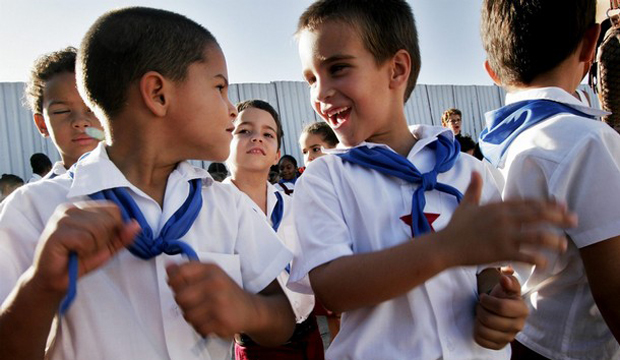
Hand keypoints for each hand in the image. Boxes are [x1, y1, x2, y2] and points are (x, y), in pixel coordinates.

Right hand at [32, 201, 138, 295]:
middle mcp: (71, 209)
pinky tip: (73, 254)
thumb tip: (137, 225)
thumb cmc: (79, 261)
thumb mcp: (107, 248)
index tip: (100, 242)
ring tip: (80, 252)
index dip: (115, 229)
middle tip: (87, 250)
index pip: (113, 209)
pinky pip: (85, 239)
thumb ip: (122, 237)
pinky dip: (84, 251)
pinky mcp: (56, 232)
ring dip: (94, 247)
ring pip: (98, 228)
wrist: (55, 280)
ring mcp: (62, 219)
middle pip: (108, 218)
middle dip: (104, 240)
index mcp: (83, 209)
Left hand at [166, 262, 257, 338]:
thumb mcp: (211, 274)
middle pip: (180, 297)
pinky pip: (199, 328)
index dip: (174, 281)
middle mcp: (216, 284)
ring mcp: (220, 304)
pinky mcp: (223, 322)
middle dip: (184, 303)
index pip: (180, 273)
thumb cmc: (225, 291)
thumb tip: (168, 266)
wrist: (250, 309)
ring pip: (188, 315)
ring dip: (193, 317)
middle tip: (194, 302)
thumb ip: (189, 269)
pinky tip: (211, 321)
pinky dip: (202, 327)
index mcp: (211, 270)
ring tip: (204, 312)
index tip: (180, 285)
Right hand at [442, 172, 575, 267]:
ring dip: (554, 240)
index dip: (548, 204)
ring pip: (537, 235)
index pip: (529, 202)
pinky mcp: (501, 252)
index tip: (562, 206)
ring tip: (563, 246)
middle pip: (539, 215)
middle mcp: (504, 218)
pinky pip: (525, 255)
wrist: (445, 246)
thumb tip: (475, 171)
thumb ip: (474, 188)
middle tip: (574, 221)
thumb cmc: (455, 227)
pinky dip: (537, 259)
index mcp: (498, 206)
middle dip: (559, 217)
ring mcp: (504, 235)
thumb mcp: (466, 204)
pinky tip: (544, 263)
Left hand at [474, 269, 526, 349]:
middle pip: (489, 320)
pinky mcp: (499, 346)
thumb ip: (509, 280)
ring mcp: (509, 338)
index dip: (487, 300)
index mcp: (522, 310)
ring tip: (480, 314)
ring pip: (483, 331)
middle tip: (480, 305)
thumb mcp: (507, 285)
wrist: (500, 310)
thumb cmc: (503, 296)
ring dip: (477, 320)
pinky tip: (481, 324)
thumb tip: (505, 278)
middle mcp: (518, 326)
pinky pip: (481, 340)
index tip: (483, 296)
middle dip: (480, 309)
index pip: (501, 307)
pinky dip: (476, 331)